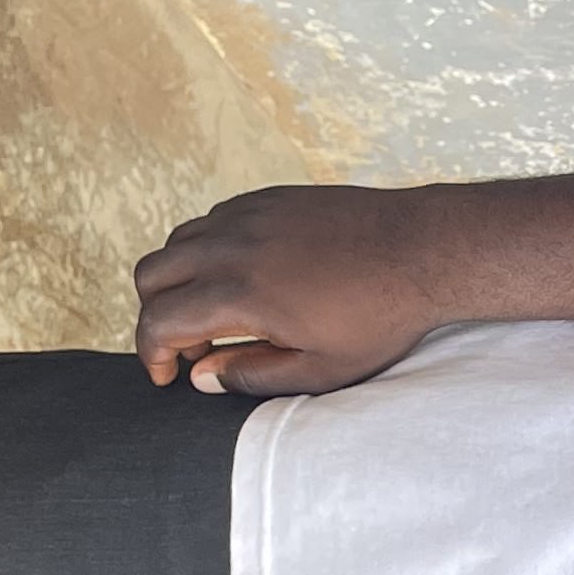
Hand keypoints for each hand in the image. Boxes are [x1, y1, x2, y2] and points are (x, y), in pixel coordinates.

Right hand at [136, 183, 450, 395]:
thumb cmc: (380, 317)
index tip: (167, 376)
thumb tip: (201, 377)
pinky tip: (244, 278)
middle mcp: (231, 245)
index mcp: (239, 293)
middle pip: (150, 274)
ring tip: (218, 315)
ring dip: (179, 280)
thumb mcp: (321, 368)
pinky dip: (207, 251)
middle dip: (156, 315)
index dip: (152, 354)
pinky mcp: (267, 198)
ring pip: (177, 242)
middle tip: (191, 347)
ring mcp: (247, 214)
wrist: (422, 251)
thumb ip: (253, 374)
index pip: (159, 320)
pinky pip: (211, 220)